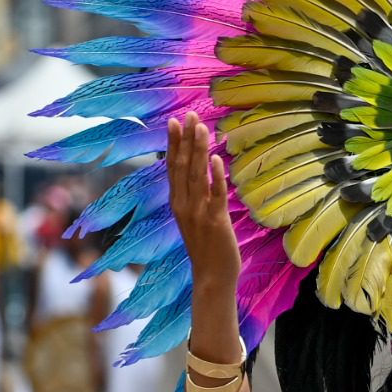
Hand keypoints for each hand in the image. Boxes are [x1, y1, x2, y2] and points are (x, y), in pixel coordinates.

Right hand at [166, 114, 241, 290]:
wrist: (212, 276)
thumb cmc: (207, 247)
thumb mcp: (196, 218)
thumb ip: (196, 196)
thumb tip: (202, 172)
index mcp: (177, 202)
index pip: (173, 167)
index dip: (173, 144)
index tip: (174, 121)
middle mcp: (183, 205)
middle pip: (182, 166)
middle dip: (185, 139)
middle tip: (189, 115)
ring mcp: (198, 213)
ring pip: (197, 176)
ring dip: (199, 150)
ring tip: (201, 128)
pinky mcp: (215, 221)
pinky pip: (215, 195)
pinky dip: (216, 176)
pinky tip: (217, 159)